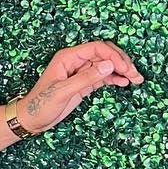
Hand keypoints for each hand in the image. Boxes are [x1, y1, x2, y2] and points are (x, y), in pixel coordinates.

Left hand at [20, 41, 143, 132]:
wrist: (31, 119)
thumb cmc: (41, 105)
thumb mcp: (63, 92)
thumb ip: (86, 78)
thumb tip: (109, 65)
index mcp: (68, 57)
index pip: (97, 49)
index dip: (114, 57)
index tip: (126, 69)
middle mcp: (76, 61)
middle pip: (104, 54)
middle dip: (122, 61)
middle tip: (135, 75)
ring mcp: (80, 72)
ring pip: (106, 65)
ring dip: (121, 70)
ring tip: (136, 79)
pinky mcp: (83, 83)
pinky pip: (102, 76)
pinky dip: (114, 78)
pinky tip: (124, 83)